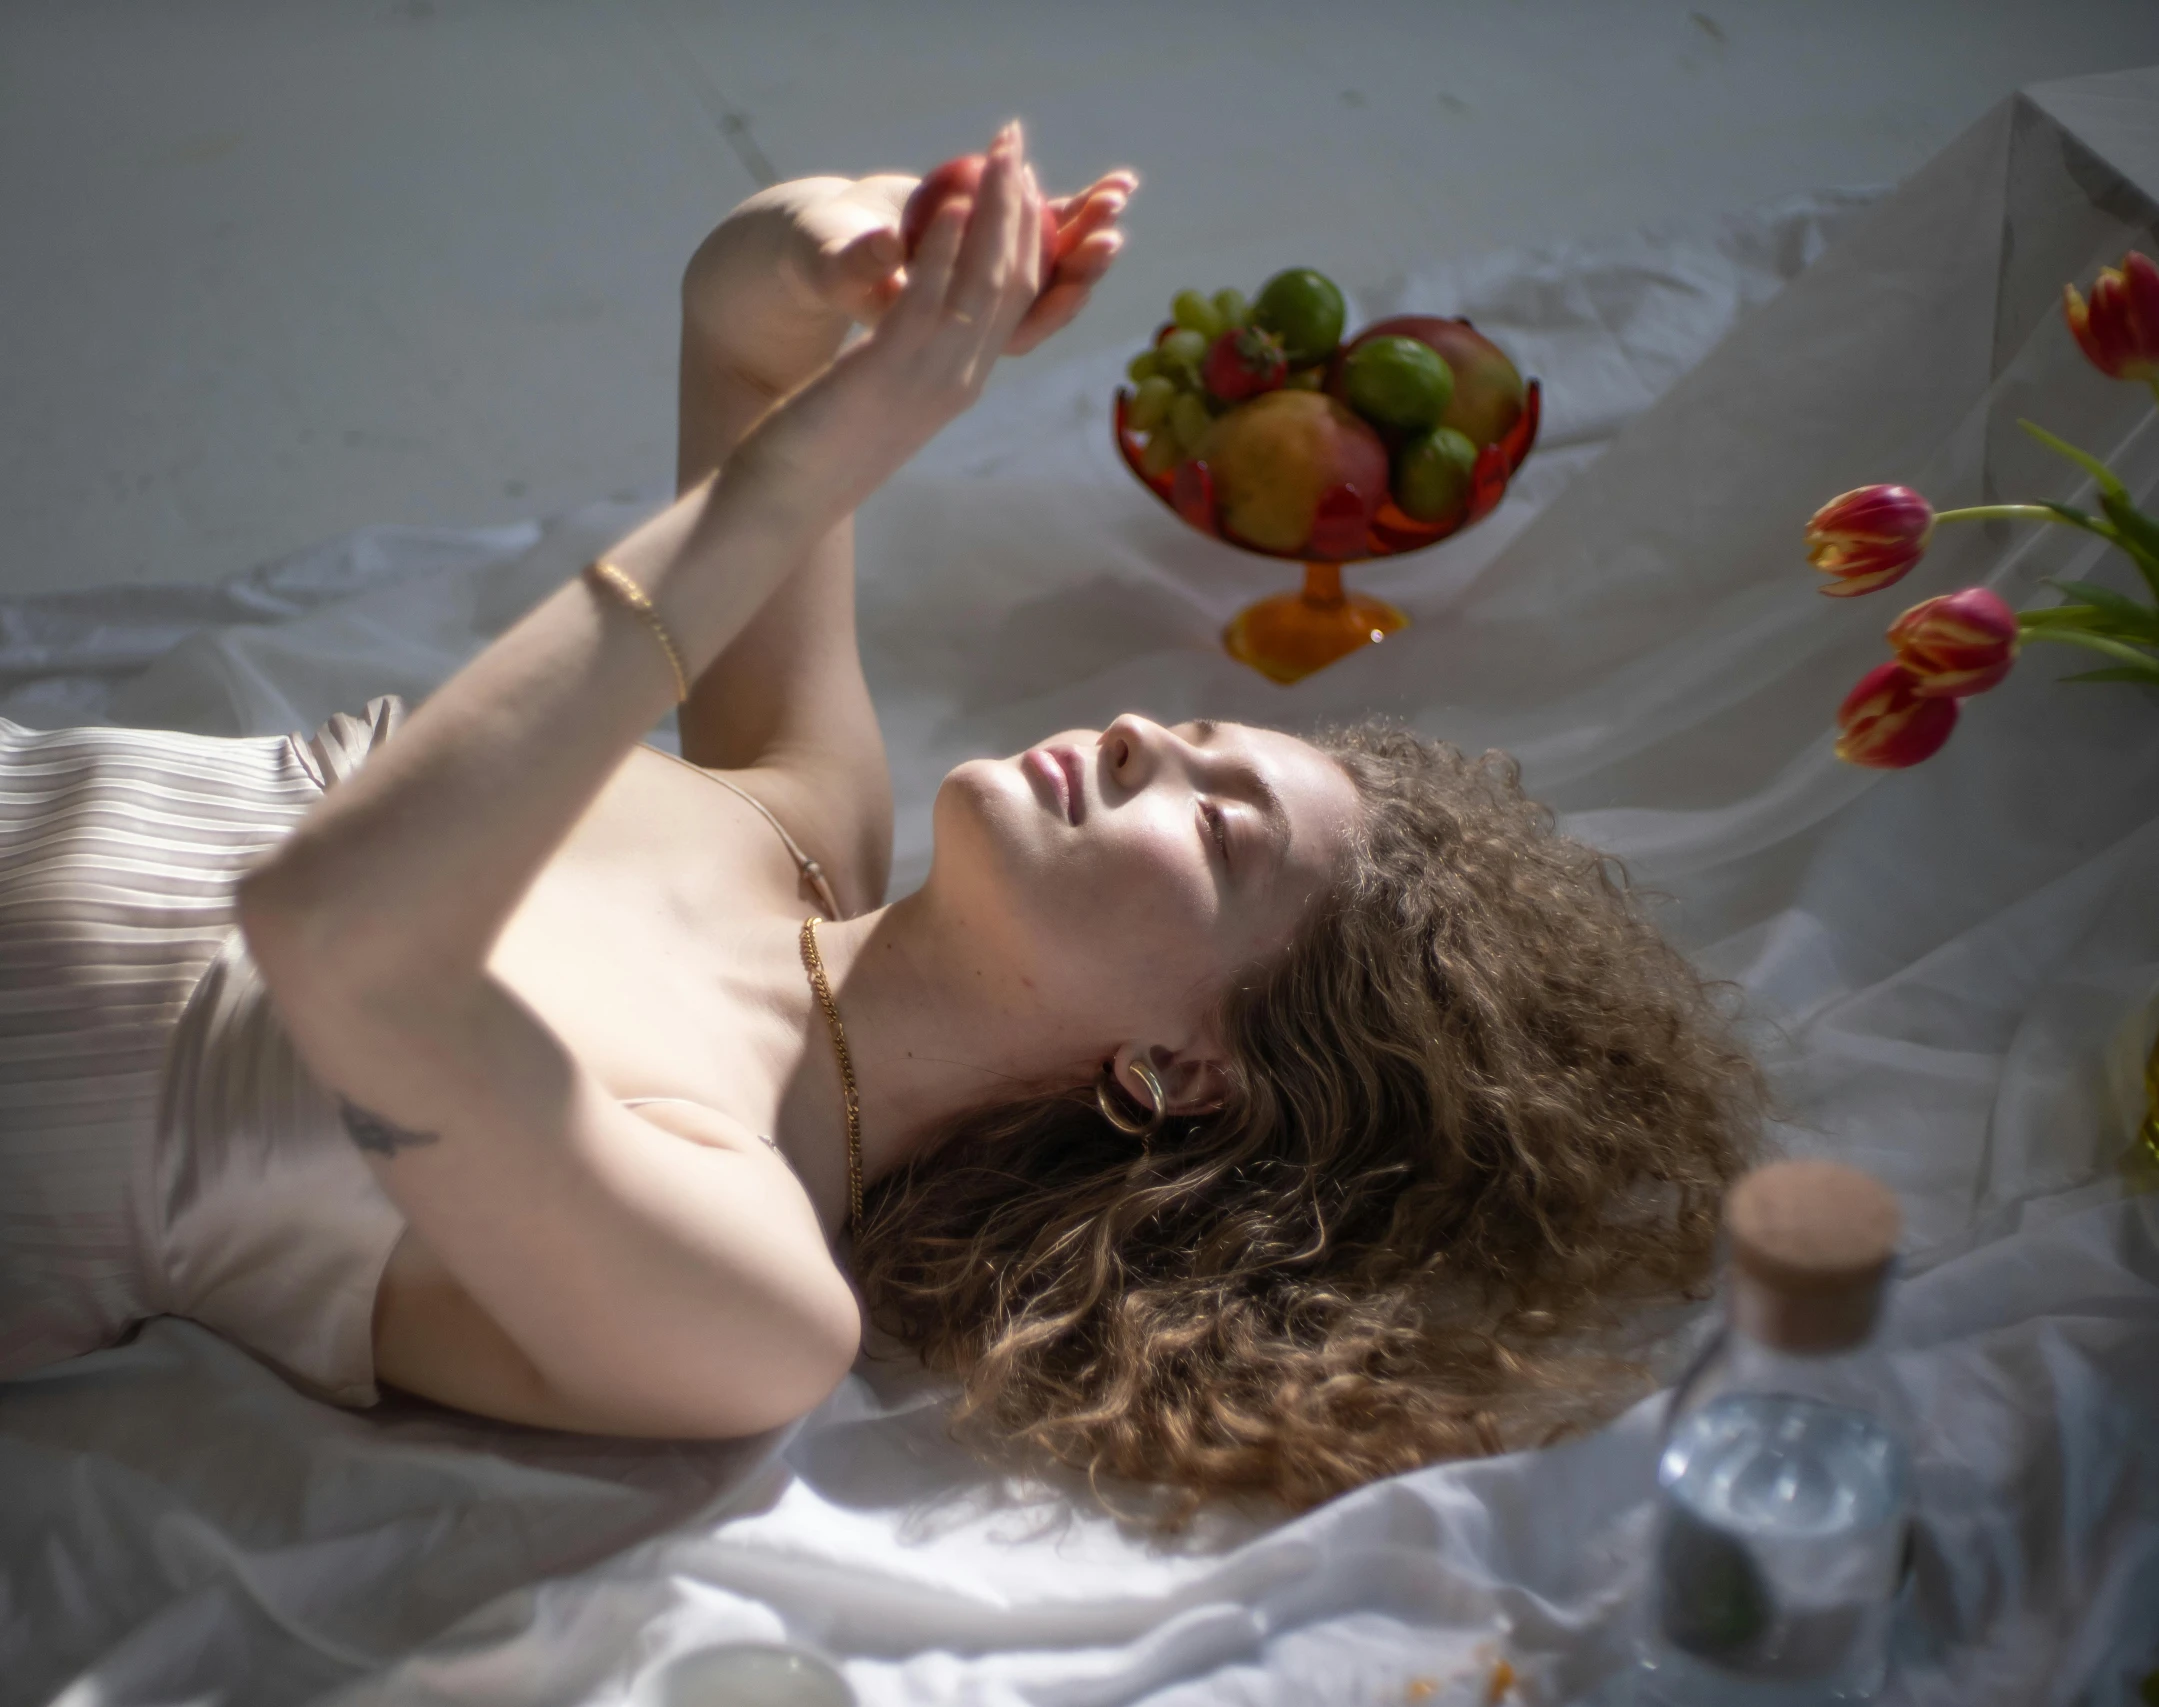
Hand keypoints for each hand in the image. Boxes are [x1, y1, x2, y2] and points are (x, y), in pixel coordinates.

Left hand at [729, 124, 1060, 527]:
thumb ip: (907, 357)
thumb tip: (908, 322)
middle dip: (1020, 206)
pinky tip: (953, 202)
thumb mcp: (880, 397)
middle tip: (1014, 141)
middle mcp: (960, 378)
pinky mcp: (888, 373)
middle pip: (1013, 280)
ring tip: (998, 151)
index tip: (1021, 180)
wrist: (783, 503)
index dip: (1026, 235)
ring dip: (995, 210)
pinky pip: (930, 300)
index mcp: (960, 380)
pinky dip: (947, 247)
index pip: (1016, 300)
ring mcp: (931, 378)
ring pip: (985, 282)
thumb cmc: (821, 452)